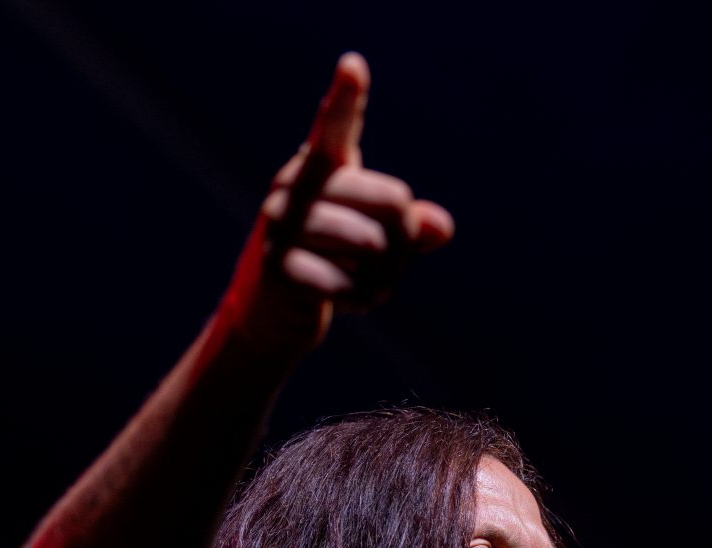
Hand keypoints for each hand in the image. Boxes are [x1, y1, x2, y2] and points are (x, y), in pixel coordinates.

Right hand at [219, 53, 454, 360]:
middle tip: (385, 262)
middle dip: (405, 241)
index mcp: (319, 167)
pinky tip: (342, 302)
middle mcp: (295, 185)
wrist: (270, 317)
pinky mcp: (278, 266)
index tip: (353, 66)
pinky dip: (359, 301)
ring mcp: (281, 223)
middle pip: (394, 200)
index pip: (335, 126)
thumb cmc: (329, 265)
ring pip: (375, 245)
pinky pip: (349, 285)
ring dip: (383, 278)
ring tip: (363, 284)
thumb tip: (441, 227)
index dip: (346, 98)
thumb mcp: (374, 240)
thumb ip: (411, 227)